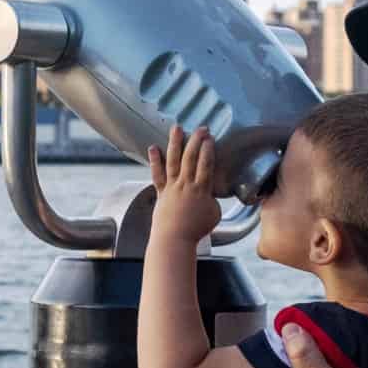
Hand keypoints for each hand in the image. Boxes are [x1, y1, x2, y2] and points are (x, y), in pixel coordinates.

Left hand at [146, 125, 221, 244]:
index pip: (206, 165)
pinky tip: (153, 148)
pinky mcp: (161, 192)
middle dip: (196, 141)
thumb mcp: (214, 214)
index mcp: (201, 190)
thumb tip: (210, 194)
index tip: (210, 138)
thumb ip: (212, 200)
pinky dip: (155, 160)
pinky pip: (157, 174)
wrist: (174, 239)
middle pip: (191, 158)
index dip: (208, 150)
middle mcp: (185, 184)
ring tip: (176, 128)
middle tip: (201, 128)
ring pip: (174, 160)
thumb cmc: (195, 230)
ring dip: (175, 143)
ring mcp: (172, 186)